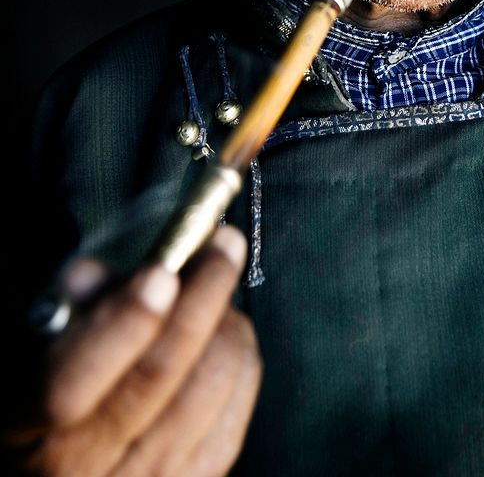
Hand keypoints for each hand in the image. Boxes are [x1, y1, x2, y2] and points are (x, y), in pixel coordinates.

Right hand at [9, 226, 261, 476]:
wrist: (71, 473)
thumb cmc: (51, 401)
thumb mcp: (30, 356)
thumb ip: (63, 312)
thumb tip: (87, 276)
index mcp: (29, 432)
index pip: (68, 385)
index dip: (121, 324)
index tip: (161, 271)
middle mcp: (85, 472)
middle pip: (159, 373)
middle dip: (201, 296)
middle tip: (224, 244)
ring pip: (211, 384)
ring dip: (225, 322)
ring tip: (216, 292)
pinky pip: (236, 410)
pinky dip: (241, 360)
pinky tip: (226, 336)